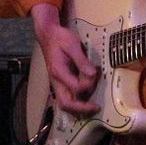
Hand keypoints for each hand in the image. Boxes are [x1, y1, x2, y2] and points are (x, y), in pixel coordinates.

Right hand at [32, 2, 98, 116]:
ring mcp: (57, 83)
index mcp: (58, 72)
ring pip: (65, 103)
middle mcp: (56, 81)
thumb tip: (93, 73)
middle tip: (96, 107)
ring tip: (93, 106)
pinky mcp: (60, 82)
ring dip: (78, 108)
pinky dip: (76, 101)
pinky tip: (87, 98)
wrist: (48, 35)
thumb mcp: (72, 45)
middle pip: (65, 103)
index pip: (75, 87)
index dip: (88, 85)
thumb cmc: (60, 38)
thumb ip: (82, 61)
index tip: (96, 75)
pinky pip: (67, 97)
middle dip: (81, 109)